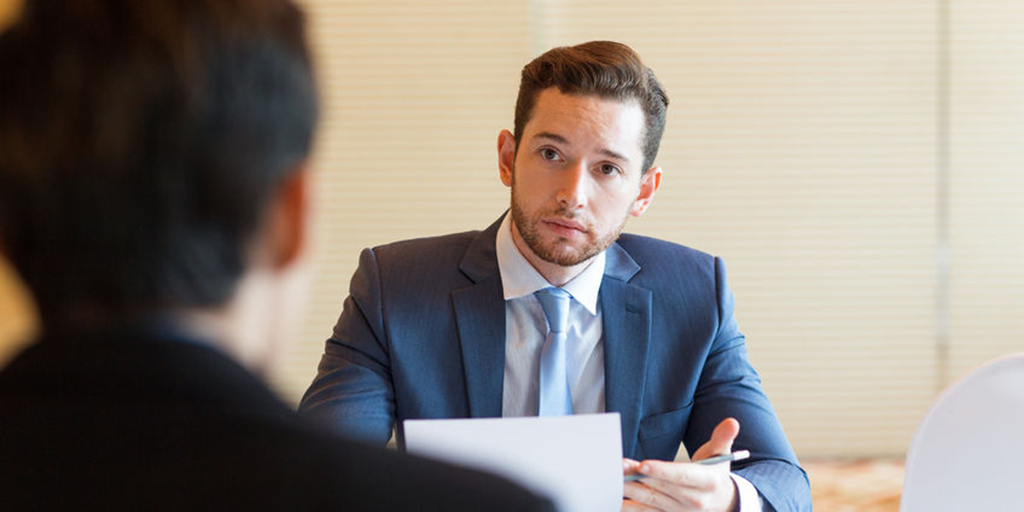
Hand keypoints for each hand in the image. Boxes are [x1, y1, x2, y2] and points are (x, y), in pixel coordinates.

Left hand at [621, 418, 740, 511]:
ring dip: (632, 491)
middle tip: (621, 466)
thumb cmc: (715, 473)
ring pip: (652, 501)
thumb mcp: (722, 454)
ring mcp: (680, 511)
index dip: (662, 471)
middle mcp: (694, 500)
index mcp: (707, 482)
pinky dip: (632, 508)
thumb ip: (723, 437)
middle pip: (662, 488)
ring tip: (615, 479)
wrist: (721, 502)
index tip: (643, 465)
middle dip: (639, 477)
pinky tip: (618, 500)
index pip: (682, 476)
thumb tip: (732, 422)